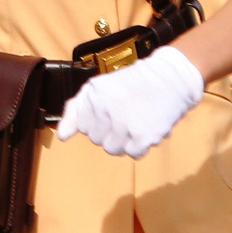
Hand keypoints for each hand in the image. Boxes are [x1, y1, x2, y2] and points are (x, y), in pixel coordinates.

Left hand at [56, 46, 203, 158]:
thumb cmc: (131, 83)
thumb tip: (62, 136)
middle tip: (124, 114)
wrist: (169, 79)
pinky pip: (132, 154)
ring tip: (133, 122)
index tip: (109, 109)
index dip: (96, 120)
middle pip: (97, 140)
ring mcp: (125, 125)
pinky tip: (144, 128)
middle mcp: (107, 110)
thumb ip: (75, 109)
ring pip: (113, 149)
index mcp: (94, 96)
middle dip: (109, 130)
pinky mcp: (143, 137)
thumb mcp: (97, 87)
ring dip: (123, 140)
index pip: (83, 127)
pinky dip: (139, 145)